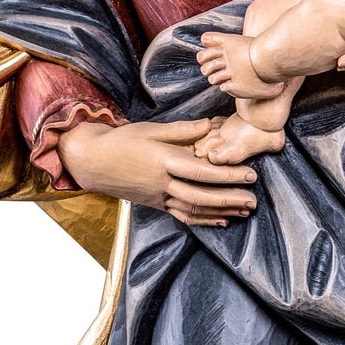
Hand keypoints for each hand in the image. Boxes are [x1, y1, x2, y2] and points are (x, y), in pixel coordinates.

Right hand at [57, 118, 257, 226]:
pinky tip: (221, 220)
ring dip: (221, 212)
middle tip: (253, 199)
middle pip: (200, 196)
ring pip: (193, 209)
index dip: (227, 175)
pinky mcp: (156, 205)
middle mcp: (161, 182)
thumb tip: (213, 124)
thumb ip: (183, 130)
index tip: (250, 175)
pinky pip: (182, 216)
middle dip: (229, 198)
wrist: (92, 162)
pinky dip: (203, 220)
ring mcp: (158, 197)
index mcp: (162, 160)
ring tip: (244, 210)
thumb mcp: (151, 129)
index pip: (200, 171)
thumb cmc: (122, 140)